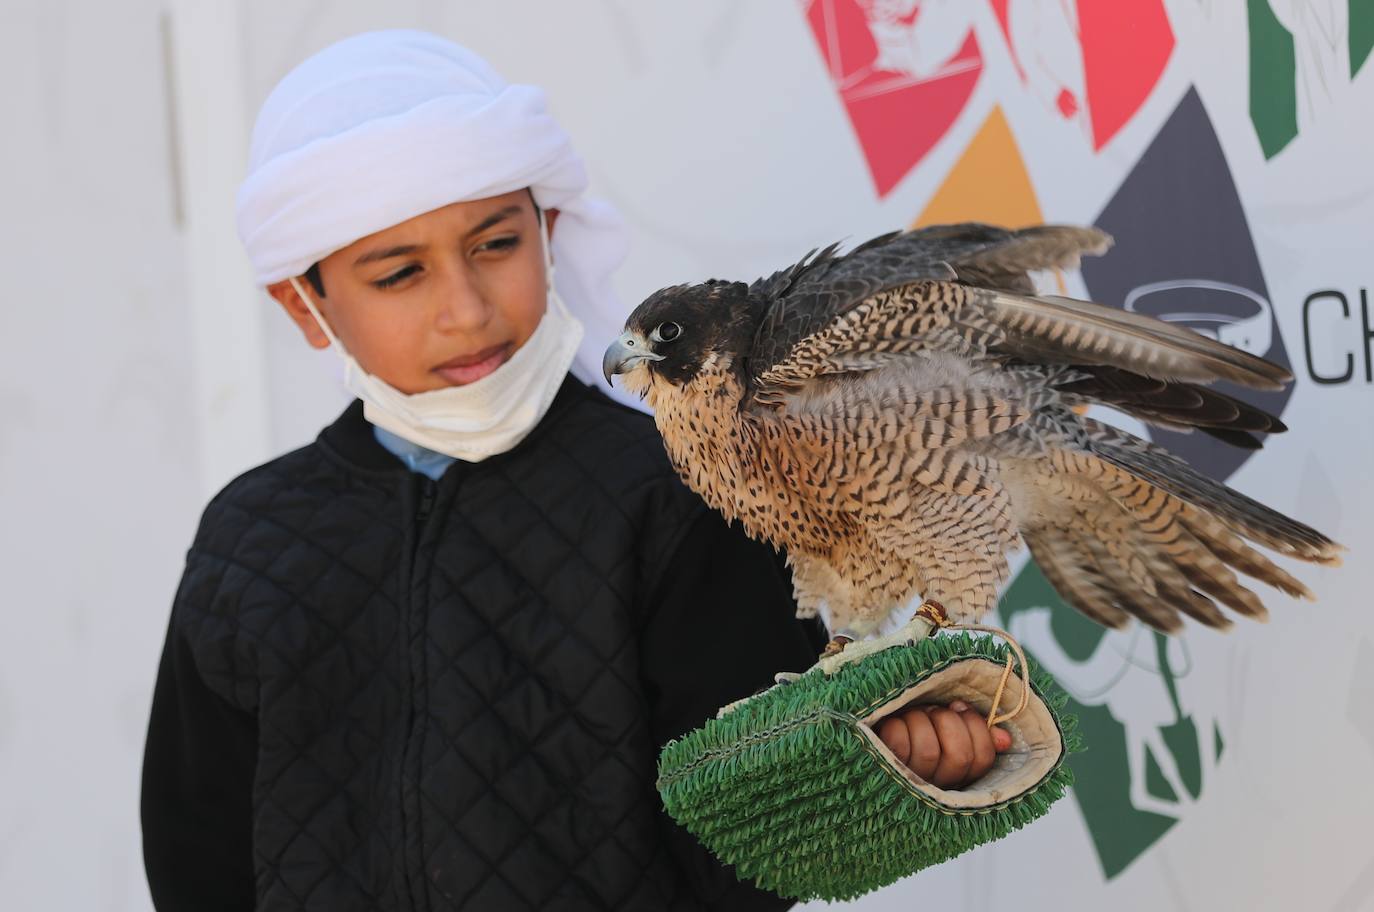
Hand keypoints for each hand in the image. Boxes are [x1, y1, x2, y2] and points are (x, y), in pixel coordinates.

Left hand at [875, 700, 1012, 788]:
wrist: (856, 741)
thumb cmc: (905, 730)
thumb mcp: (941, 728)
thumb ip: (972, 733)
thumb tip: (1004, 738)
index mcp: (953, 775)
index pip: (982, 759)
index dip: (976, 728)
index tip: (958, 707)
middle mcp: (933, 786)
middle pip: (960, 755)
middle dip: (946, 721)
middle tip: (932, 713)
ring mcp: (907, 781)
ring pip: (929, 750)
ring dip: (919, 721)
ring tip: (910, 718)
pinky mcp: (882, 770)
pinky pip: (899, 743)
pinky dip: (897, 725)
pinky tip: (892, 726)